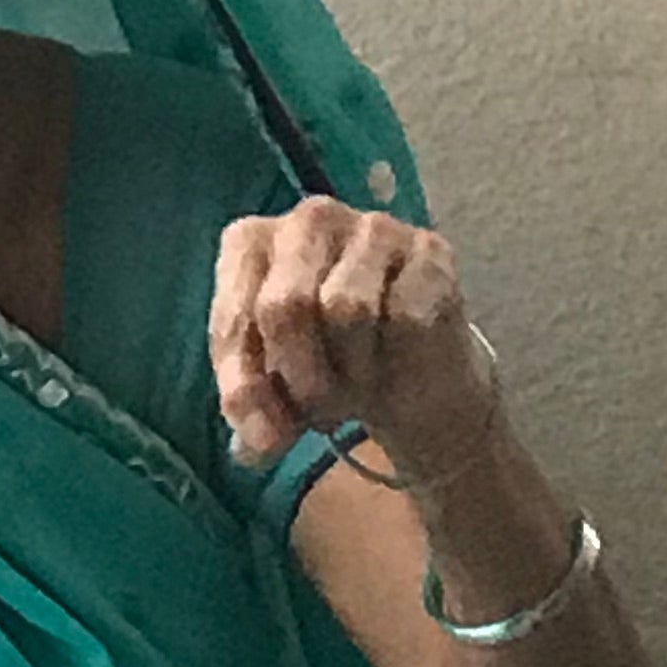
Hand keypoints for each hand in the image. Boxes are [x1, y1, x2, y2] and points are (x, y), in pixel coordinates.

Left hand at [208, 198, 491, 480]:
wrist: (411, 376)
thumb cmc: (329, 366)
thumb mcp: (274, 390)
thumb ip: (254, 406)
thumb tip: (256, 446)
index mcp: (252, 241)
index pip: (235, 315)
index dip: (244, 386)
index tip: (263, 440)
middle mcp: (309, 219)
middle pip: (287, 305)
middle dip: (301, 377)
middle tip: (318, 414)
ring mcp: (373, 228)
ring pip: (348, 308)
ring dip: (351, 372)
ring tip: (355, 389)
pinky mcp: (431, 251)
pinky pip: (406, 316)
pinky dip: (399, 359)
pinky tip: (396, 364)